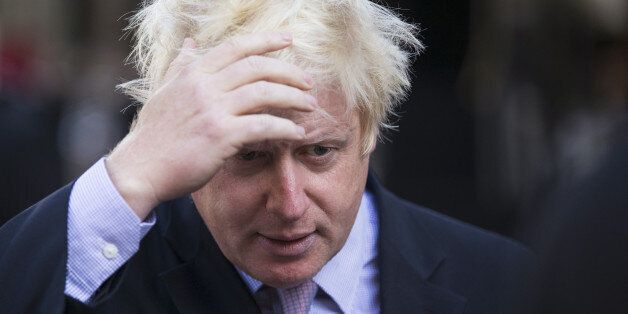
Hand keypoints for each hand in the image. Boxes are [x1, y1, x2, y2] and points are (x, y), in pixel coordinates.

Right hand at [106, 32, 315, 218]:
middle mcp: (204, 86)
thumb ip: (180, 67)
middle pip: (257, 67)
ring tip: (310, 105)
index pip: (236, 47)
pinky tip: (297, 133)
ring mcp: (212, 110)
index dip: (266, 41)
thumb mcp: (164, 92)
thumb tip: (188, 43)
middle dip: (289, 72)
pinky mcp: (220, 136)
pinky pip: (263, 126)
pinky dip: (285, 128)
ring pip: (264, 93)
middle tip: (308, 82)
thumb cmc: (154, 135)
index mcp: (193, 73)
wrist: (140, 169)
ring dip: (293, 98)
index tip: (289, 40)